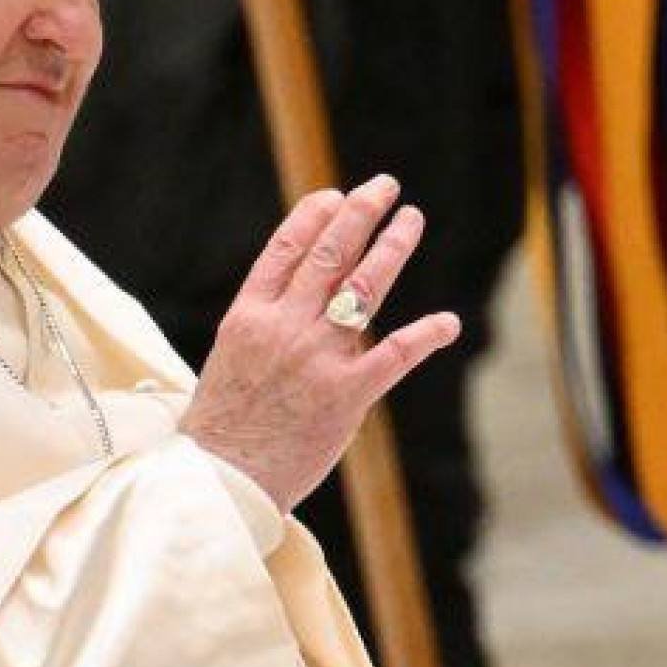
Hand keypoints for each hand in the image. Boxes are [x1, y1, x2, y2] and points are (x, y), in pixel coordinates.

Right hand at [179, 175, 460, 511]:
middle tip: (384, 186)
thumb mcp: (230, 360)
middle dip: (360, 213)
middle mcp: (284, 327)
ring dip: (392, 247)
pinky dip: (425, 334)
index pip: (285, 249)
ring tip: (411, 219)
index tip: (335, 195)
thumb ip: (265, 328)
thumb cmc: (221, 428)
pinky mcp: (346, 395)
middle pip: (328, 254)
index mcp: (249, 316)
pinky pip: (395, 354)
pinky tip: (448, 322)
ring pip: (363, 286)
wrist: (219, 480)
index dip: (314, 216)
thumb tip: (302, 306)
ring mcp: (316, 358)